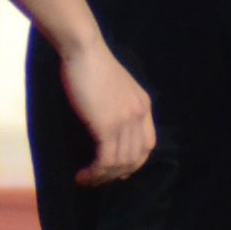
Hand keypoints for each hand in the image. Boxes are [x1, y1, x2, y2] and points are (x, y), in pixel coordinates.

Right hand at [58, 42, 157, 185]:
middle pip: (136, 157)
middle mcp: (139, 115)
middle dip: (117, 174)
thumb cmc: (91, 63)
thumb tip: (106, 126)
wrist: (84, 50)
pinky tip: (83, 175)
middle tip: (98, 179)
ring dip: (103, 177)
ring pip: (121, 163)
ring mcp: (125, 121)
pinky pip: (106, 160)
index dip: (135, 161)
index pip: (147, 143)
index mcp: (143, 105)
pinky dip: (95, 172)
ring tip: (86, 180)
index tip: (118, 170)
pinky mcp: (108, 126)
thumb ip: (117, 105)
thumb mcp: (114, 87)